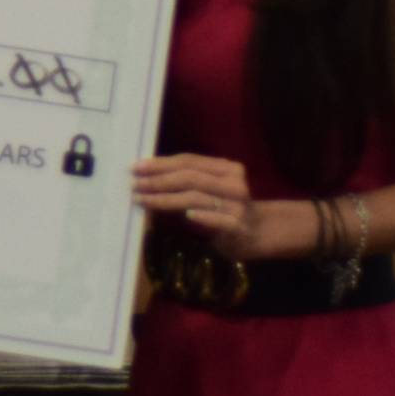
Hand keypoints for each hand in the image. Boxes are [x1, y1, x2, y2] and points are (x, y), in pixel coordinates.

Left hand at [131, 153, 280, 261]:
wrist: (259, 233)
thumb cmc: (225, 208)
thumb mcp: (210, 190)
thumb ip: (187, 181)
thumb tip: (147, 176)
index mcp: (227, 169)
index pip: (189, 162)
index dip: (161, 163)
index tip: (136, 167)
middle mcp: (234, 183)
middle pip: (191, 177)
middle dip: (159, 180)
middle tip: (135, 185)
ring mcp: (238, 206)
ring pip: (197, 198)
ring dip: (166, 199)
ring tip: (143, 200)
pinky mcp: (239, 227)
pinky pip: (218, 220)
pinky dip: (202, 216)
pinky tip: (186, 216)